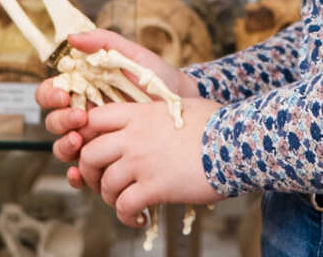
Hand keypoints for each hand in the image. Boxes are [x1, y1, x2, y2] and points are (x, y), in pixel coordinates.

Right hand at [39, 30, 196, 166]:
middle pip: (54, 122)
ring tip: (80, 142)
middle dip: (60, 121)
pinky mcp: (106, 163)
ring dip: (65, 146)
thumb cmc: (158, 79)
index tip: (64, 94)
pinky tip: (79, 174)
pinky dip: (75, 176)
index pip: (52, 92)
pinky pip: (82, 174)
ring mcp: (94, 141)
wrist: (186, 106)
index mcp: (84, 90)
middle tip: (79, 117)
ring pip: (63, 148)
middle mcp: (84, 116)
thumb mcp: (133, 56)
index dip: (50, 94)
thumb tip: (71, 38)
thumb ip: (104, 42)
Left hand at [75, 97, 221, 226]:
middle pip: (88, 154)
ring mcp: (142, 162)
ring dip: (110, 198)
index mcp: (139, 113)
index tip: (94, 148)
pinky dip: (127, 216)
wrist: (237, 143)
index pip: (93, 119)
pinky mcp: (155, 187)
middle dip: (89, 172)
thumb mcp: (181, 105)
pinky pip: (125, 206)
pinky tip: (139, 218)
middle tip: (102, 182)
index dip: (86, 135)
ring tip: (124, 203)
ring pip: (105, 184)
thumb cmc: (216, 123)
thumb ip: (160, 110)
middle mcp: (134, 137)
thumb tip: (161, 113)